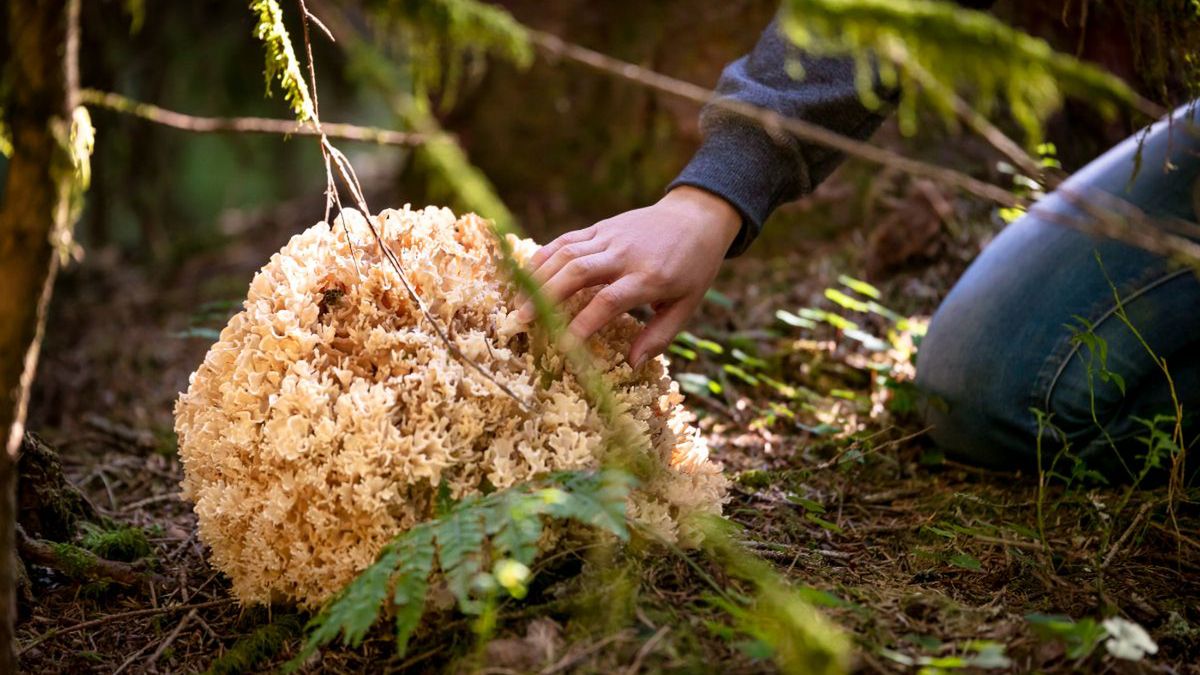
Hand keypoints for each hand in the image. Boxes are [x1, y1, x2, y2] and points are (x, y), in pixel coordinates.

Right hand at [517, 186, 741, 366]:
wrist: (697, 218)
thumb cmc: (693, 269)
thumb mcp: (686, 306)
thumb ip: (659, 336)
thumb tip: (632, 365)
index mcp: (650, 278)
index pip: (608, 300)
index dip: (583, 323)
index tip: (563, 346)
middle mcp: (626, 254)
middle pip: (578, 271)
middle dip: (547, 296)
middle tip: (524, 321)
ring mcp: (610, 237)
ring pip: (566, 253)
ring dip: (538, 277)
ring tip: (518, 303)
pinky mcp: (601, 227)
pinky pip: (566, 239)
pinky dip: (543, 256)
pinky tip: (526, 275)